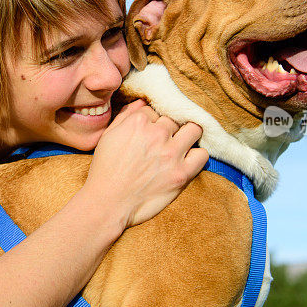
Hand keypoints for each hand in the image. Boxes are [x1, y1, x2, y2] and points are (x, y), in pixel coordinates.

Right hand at [83, 99, 208, 228]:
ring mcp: (171, 153)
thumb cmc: (104, 170)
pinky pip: (202, 155)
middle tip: (163, 141)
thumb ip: (125, 116)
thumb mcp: (108, 136)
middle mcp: (157, 134)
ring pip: (194, 130)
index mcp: (138, 122)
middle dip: (169, 129)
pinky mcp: (181, 173)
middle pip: (174, 120)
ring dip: (188, 135)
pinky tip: (187, 160)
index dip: (151, 123)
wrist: (107, 203)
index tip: (147, 134)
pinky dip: (196, 156)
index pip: (154, 111)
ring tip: (181, 145)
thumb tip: (142, 103)